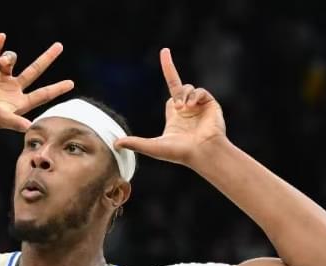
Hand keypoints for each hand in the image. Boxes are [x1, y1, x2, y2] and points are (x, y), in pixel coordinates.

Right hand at [0, 33, 73, 132]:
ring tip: (3, 62)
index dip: (56, 89)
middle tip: (59, 46)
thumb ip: (14, 122)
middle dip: (46, 58)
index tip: (71, 84)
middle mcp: (11, 89)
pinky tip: (1, 37)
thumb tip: (30, 126)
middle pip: (34, 71)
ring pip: (12, 60)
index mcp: (18, 103)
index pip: (42, 94)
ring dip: (10, 58)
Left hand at [114, 48, 226, 167]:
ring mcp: (199, 106)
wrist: (202, 153)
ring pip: (188, 88)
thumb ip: (135, 143)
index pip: (171, 89)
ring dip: (184, 96)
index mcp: (175, 115)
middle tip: (177, 106)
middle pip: (179, 85)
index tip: (165, 51)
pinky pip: (200, 91)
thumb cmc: (179, 153)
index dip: (169, 69)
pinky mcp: (210, 105)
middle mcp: (187, 108)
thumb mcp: (153, 147)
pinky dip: (195, 96)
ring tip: (184, 109)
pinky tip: (191, 106)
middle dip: (173, 80)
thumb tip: (115, 143)